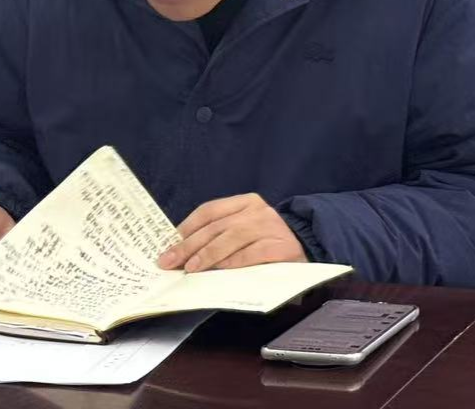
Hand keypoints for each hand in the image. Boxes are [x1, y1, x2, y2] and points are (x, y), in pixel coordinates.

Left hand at [159, 193, 307, 272]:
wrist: (307, 246)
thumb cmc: (266, 241)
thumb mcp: (243, 230)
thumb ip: (218, 234)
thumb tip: (181, 250)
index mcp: (245, 202)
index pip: (209, 211)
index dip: (186, 229)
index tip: (167, 246)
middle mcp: (258, 211)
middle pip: (217, 226)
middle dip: (189, 245)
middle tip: (170, 261)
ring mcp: (271, 227)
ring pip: (233, 237)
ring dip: (209, 254)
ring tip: (191, 268)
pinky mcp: (282, 247)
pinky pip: (253, 253)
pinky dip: (235, 262)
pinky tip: (221, 270)